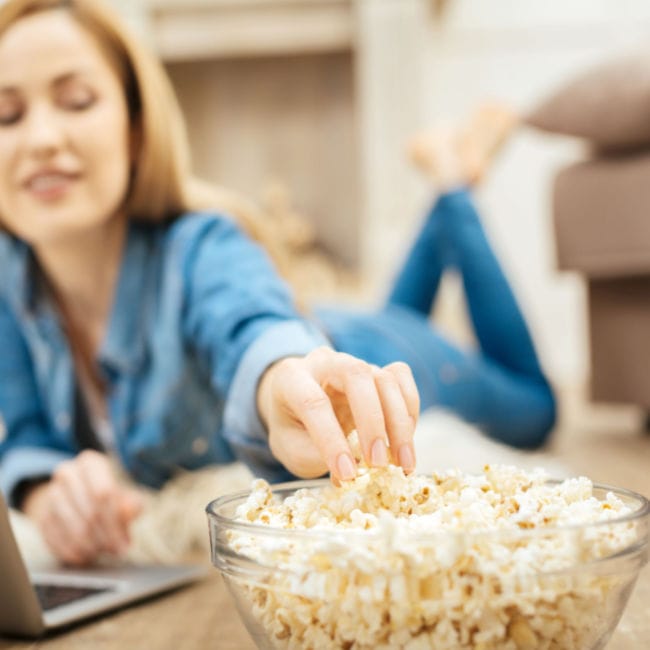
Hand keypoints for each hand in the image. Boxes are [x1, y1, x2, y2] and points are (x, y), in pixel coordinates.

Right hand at [21, 450, 142, 565]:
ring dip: (92, 546)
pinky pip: (57, 540)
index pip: (103, 493)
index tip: (125, 542)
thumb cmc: (108, 495)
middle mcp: (67, 473)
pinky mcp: (42, 516)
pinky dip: (74, 552)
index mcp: (90, 462)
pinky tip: (86, 556)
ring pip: (74, 528)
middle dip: (107, 536)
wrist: (75, 495)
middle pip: (90, 512)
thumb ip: (131, 503)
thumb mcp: (124, 494)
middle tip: (118, 551)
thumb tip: (130, 510)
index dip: (116, 521)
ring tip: (105, 551)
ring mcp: (51, 494)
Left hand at [257, 347, 419, 481]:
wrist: (296, 405)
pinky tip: (404, 441)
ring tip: (402, 463)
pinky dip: (409, 410)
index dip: (331, 440)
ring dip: (399, 423)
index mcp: (291, 377)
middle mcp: (325, 362)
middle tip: (379, 464)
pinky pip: (401, 378)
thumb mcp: (291, 447)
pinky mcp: (377, 370)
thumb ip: (315, 456)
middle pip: (356, 375)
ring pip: (385, 378)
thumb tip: (355, 471)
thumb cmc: (293, 427)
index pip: (313, 402)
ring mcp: (355, 363)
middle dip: (372, 422)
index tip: (347, 474)